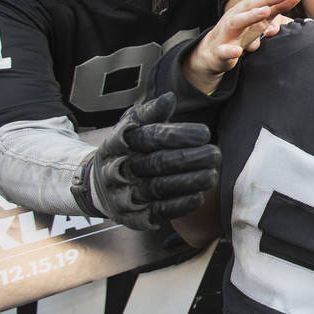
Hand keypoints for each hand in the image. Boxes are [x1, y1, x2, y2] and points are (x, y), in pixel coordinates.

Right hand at [72, 93, 220, 230]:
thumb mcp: (131, 126)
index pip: (153, 136)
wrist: (98, 184)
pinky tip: (198, 196)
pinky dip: (180, 205)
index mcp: (122, 142)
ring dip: (190, 182)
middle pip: (158, 163)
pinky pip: (158, 211)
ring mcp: (125, 193)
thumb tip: (170, 98)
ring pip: (160, 188)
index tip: (205, 133)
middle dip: (190, 159)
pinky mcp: (133, 215)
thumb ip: (151, 113)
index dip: (180, 134)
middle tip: (216, 154)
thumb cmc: (125, 149)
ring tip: (212, 175)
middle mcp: (121, 168)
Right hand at [187, 0, 301, 92]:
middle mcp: (237, 15)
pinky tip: (238, 52)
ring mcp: (227, 32)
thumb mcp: (261, 19)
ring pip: (238, 21)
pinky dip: (230, 50)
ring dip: (251, 16)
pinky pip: (224, 51)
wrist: (213, 52)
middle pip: (253, 3)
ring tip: (266, 12)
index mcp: (247, 7)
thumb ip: (278, 8)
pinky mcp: (220, 51)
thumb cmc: (241, 32)